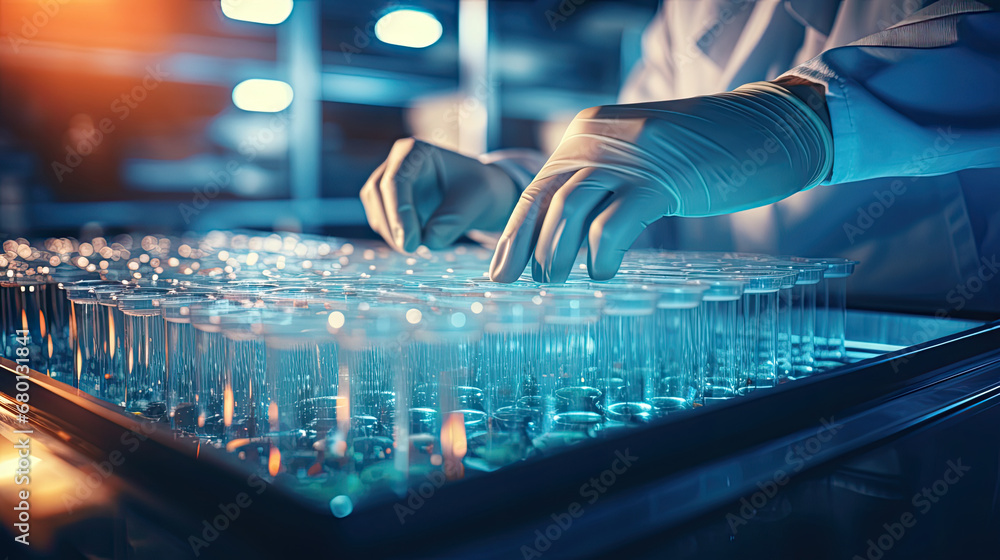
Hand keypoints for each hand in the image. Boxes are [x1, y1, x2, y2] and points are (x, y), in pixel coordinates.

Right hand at [361, 138, 520, 252]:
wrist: (480, 195)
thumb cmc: (479, 191)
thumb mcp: (475, 204)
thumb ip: (451, 222)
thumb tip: (427, 240)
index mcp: (415, 152)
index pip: (396, 180)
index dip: (399, 212)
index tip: (411, 242)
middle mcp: (397, 162)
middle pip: (376, 192)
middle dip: (392, 224)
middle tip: (411, 249)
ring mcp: (389, 182)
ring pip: (376, 208)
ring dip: (391, 233)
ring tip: (418, 247)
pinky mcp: (388, 202)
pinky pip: (381, 221)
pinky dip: (394, 236)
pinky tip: (415, 242)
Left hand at [489, 81, 832, 282]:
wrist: (765, 126)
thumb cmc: (702, 155)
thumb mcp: (638, 159)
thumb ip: (601, 182)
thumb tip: (563, 234)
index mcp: (587, 133)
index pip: (538, 186)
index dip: (516, 232)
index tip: (500, 272)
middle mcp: (598, 137)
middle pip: (545, 197)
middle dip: (525, 245)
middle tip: (520, 284)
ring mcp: (630, 155)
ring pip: (570, 208)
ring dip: (556, 252)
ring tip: (557, 282)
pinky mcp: (662, 177)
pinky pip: (614, 222)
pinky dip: (602, 254)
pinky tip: (604, 273)